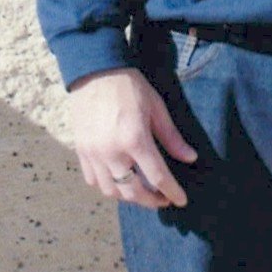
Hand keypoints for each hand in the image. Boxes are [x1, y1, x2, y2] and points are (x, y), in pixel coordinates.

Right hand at [68, 67, 197, 207]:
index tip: (181, 200)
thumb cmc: (129, 86)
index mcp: (134, 139)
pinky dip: (108, 186)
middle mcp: (112, 151)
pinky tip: (119, 181)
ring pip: (111, 190)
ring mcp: (93, 153)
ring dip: (129, 196)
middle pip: (133, 191)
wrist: (94, 71)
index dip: (172, 192)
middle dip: (151, 201)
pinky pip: (93, 180)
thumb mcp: (156, 108)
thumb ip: (171, 137)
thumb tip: (190, 158)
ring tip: (142, 191)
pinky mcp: (81, 150)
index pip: (157, 177)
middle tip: (163, 199)